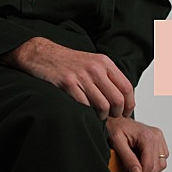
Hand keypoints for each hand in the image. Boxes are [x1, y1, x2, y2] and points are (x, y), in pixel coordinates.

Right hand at [0, 37, 134, 118]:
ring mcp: (81, 76)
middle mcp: (95, 68)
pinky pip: (84, 106)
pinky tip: (84, 112)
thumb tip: (123, 99)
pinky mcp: (67, 84)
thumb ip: (108, 77)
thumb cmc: (67, 62)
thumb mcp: (92, 62)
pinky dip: (87, 114)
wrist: (42, 54)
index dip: (129, 105)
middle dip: (116, 114)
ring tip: (96, 115)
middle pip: (117, 100)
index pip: (126, 87)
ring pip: (103, 106)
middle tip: (110, 117)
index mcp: (104, 62)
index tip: (125, 113)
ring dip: (102, 116)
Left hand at [105, 116, 168, 171]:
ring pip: (160, 164)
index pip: (149, 165)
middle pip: (157, 166)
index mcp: (147, 136)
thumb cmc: (114, 126)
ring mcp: (158, 137)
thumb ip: (127, 158)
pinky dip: (151, 165)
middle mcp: (156, 135)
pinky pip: (160, 159)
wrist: (115, 118)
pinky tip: (140, 165)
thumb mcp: (116, 142)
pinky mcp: (158, 140)